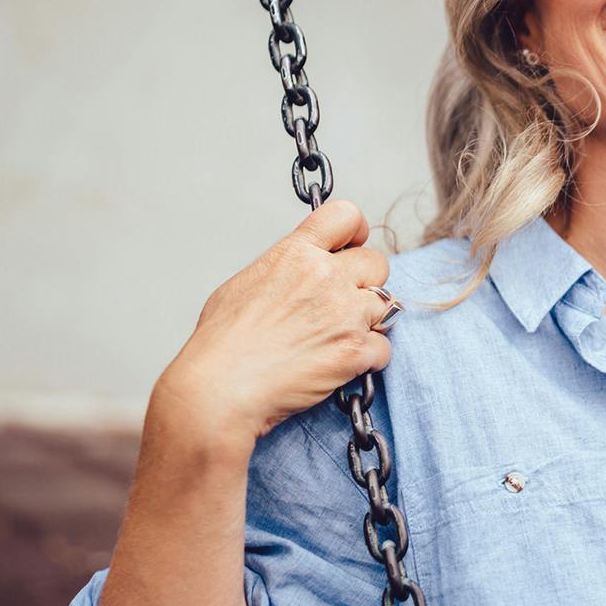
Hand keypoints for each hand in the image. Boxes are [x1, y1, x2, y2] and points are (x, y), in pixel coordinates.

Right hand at [153, 198, 393, 451]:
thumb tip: (301, 269)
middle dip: (366, 282)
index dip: (355, 231)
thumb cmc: (221, 344)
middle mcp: (326, 277)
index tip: (352, 246)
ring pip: (387, 305)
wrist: (219, 391)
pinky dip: (369, 358)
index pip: (345, 215)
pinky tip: (343, 365)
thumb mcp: (245, 283)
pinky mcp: (355, 351)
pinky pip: (384, 347)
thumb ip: (285, 268)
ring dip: (370, 321)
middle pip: (377, 262)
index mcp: (296, 253)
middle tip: (344, 304)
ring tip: (339, 337)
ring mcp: (344, 314)